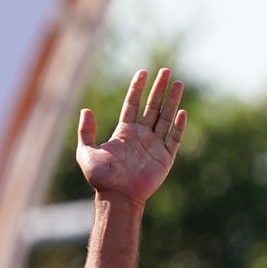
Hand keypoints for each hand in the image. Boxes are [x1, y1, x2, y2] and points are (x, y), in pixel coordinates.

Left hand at [76, 68, 186, 205]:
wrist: (116, 196)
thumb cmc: (100, 177)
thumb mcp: (86, 152)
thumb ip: (86, 132)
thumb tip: (85, 110)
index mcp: (124, 133)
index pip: (133, 105)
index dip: (137, 89)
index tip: (143, 72)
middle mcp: (140, 136)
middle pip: (152, 107)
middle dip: (158, 89)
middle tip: (165, 71)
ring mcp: (154, 146)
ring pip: (165, 118)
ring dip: (171, 101)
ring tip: (176, 83)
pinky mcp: (165, 157)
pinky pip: (173, 138)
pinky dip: (178, 126)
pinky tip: (181, 111)